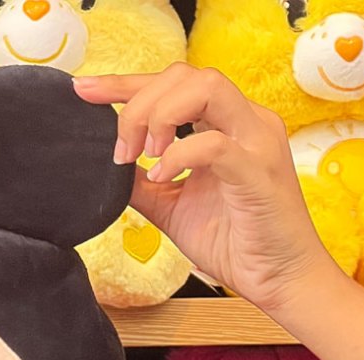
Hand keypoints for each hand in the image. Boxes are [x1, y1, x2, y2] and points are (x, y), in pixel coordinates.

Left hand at [73, 64, 343, 313]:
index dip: (125, 84)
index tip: (86, 93)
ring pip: (207, 88)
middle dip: (138, 101)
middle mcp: (245, 122)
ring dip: (161, 116)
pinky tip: (161, 177)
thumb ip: (142, 183)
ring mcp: (255, 141)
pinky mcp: (258, 170)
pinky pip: (215, 143)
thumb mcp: (171, 207)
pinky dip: (179, 155)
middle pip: (186, 75)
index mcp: (225, 125)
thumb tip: (107, 168)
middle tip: (120, 150)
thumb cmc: (233, 243)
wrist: (278, 280)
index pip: (174, 84)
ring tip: (144, 156)